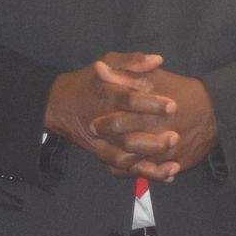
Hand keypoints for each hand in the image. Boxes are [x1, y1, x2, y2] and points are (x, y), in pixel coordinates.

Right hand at [44, 53, 175, 176]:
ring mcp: (102, 142)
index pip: (129, 101)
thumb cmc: (89, 81)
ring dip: (150, 163)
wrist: (60, 105)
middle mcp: (103, 123)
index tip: (173, 106)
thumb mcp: (108, 62)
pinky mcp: (102, 154)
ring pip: (125, 159)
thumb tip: (158, 60)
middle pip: (128, 138)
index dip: (151, 104)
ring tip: (173, 164)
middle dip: (152, 141)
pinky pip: (122, 169)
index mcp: (107, 97)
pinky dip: (144, 173)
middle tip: (175, 137)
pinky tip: (166, 174)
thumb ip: (132, 61)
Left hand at [93, 67, 220, 178]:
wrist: (218, 113)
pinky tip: (128, 165)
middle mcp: (159, 136)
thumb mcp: (155, 78)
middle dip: (108, 144)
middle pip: (125, 146)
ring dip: (119, 160)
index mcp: (151, 114)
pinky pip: (150, 175)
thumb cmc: (183, 92)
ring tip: (111, 153)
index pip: (118, 123)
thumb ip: (126, 73)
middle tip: (99, 141)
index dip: (104, 124)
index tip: (95, 123)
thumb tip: (99, 68)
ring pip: (136, 165)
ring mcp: (168, 154)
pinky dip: (136, 172)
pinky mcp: (177, 165)